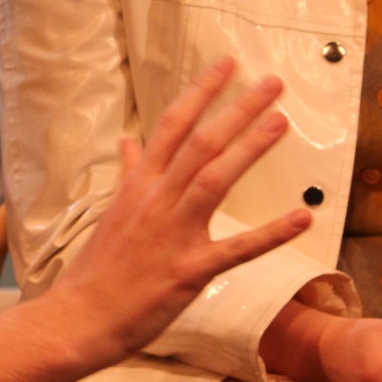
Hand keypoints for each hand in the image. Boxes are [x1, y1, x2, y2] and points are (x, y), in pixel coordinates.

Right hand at [47, 58, 310, 366]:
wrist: (79, 316)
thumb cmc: (97, 268)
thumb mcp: (111, 211)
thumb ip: (129, 173)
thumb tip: (130, 141)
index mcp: (139, 184)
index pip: (172, 124)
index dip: (201, 92)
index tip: (226, 65)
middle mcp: (156, 200)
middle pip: (200, 142)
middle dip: (237, 108)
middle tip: (271, 83)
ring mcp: (173, 233)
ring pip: (215, 179)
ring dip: (249, 148)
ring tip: (281, 121)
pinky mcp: (189, 270)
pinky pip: (237, 248)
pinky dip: (271, 233)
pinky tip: (302, 217)